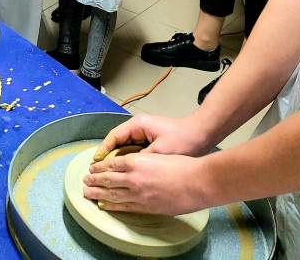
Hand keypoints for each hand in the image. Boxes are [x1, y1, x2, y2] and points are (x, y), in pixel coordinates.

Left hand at [83, 151, 209, 214]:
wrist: (197, 181)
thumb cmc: (182, 165)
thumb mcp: (157, 154)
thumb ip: (141, 161)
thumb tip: (131, 166)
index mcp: (136, 160)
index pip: (111, 164)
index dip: (100, 167)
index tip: (93, 168)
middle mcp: (134, 177)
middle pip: (107, 179)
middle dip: (94, 180)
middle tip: (85, 181)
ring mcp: (139, 193)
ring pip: (112, 194)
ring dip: (98, 193)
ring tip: (87, 192)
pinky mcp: (147, 206)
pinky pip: (124, 207)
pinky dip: (112, 206)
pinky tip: (104, 205)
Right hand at [93, 114, 213, 161]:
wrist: (203, 134)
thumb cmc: (184, 139)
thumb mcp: (160, 151)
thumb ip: (142, 160)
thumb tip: (127, 172)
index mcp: (138, 125)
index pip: (113, 137)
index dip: (103, 151)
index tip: (96, 164)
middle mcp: (138, 128)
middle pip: (117, 143)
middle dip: (108, 157)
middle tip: (97, 171)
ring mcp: (145, 134)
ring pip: (125, 148)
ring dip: (118, 161)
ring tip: (108, 174)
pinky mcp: (151, 142)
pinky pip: (134, 152)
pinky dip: (129, 162)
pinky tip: (126, 173)